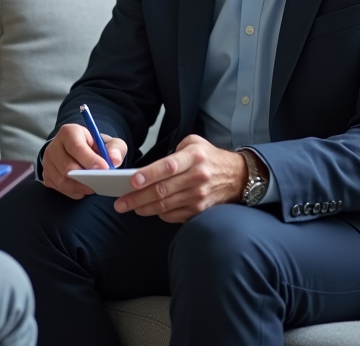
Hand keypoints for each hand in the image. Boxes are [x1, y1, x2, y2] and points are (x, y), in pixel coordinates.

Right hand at [42, 123, 127, 198]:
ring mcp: (48, 162)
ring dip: (81, 187)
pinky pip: (60, 188)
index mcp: (69, 132)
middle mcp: (54, 146)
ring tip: (94, 186)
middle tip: (101, 182)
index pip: (76, 148)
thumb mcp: (109, 142)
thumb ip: (115, 148)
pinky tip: (84, 189)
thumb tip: (114, 160)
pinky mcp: (46, 175)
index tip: (105, 169)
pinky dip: (74, 192)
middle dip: (86, 177)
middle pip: (67, 167)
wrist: (79, 149)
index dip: (90, 160)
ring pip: (63, 180)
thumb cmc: (95, 146)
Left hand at [113, 135, 244, 222]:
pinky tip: (149, 209)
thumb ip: (173, 152)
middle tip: (120, 202)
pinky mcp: (200, 210)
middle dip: (137, 197)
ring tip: (128, 207)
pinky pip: (174, 215)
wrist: (239, 177)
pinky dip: (159, 214)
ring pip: (165, 205)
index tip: (131, 181)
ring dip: (144, 208)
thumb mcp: (194, 143)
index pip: (168, 166)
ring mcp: (199, 196)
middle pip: (162, 190)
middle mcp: (197, 177)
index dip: (148, 174)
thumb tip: (149, 168)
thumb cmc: (211, 158)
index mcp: (194, 157)